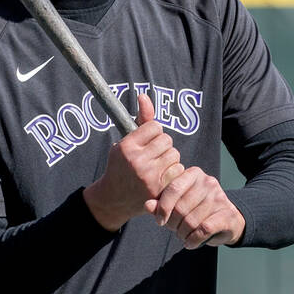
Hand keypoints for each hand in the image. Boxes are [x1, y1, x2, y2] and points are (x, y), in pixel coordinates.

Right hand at [83, 94, 183, 231]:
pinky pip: (178, 169)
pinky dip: (173, 171)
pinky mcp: (159, 189)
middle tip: (153, 154)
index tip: (147, 141)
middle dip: (162, 145)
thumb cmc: (121, 165)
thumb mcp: (125, 142)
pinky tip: (163, 176)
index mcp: (126, 147)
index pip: (155, 126)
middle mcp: (137, 161)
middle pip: (166, 140)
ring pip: (174, 154)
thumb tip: (143, 95)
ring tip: (157, 165)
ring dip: (169, 158)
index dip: (153, 133)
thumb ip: (140, 119)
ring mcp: (149, 176)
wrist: (114, 198)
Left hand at [148, 166, 243, 248]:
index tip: (160, 221)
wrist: (227, 221)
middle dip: (173, 224)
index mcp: (193, 174)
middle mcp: (208, 182)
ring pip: (191, 221)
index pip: (173, 189)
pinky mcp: (227, 214)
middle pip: (181, 207)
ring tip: (183, 236)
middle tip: (174, 230)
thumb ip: (161, 204)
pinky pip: (203, 230)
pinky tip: (190, 243)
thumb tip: (147, 205)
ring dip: (183, 234)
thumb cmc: (197, 210)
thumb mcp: (177, 205)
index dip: (163, 208)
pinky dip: (193, 240)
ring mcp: (219, 198)